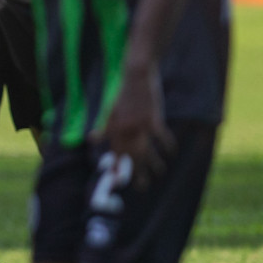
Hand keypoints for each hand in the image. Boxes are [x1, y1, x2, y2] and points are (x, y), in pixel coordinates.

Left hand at [98, 64, 174, 187]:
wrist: (136, 76)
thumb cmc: (124, 94)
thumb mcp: (110, 111)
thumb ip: (103, 128)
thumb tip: (91, 140)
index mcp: (114, 128)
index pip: (115, 152)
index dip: (115, 166)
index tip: (117, 181)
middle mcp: (124, 129)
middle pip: (131, 156)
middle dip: (135, 172)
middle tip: (141, 187)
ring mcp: (139, 124)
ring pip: (146, 150)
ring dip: (152, 163)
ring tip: (158, 173)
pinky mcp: (152, 118)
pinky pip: (161, 136)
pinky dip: (167, 144)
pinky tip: (171, 152)